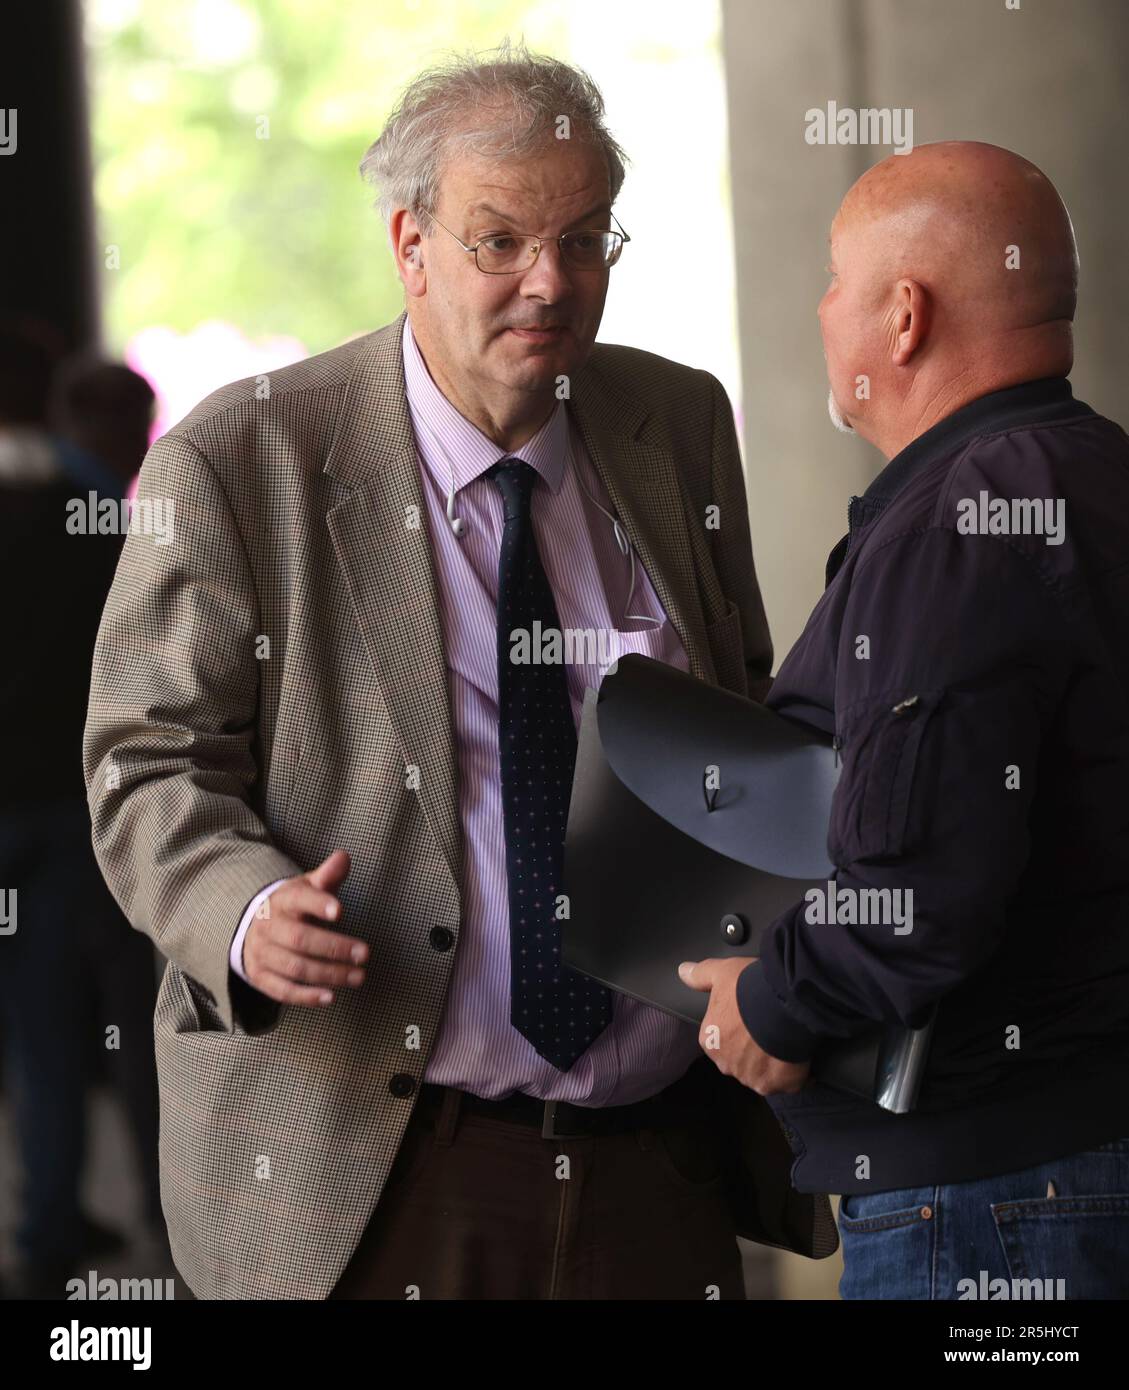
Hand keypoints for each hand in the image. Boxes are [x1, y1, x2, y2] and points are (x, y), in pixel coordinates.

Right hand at [243, 849, 366, 1005]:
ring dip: (328, 975)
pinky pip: (282, 991)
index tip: (341, 911)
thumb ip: (328, 876)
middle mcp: (269, 926)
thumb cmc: (293, 906)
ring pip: (295, 967)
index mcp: (282, 900)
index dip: (319, 904)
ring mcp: (262, 953)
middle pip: (300, 939)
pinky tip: (330, 996)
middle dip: (334, 947)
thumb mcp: (307, 887)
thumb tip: (344, 857)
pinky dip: (306, 996)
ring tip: (359, 977)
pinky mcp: (260, 977)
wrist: (254, 926)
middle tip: (365, 953)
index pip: (299, 899)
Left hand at [678, 957, 810, 1095]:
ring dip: (772, 1060)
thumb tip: (683, 971)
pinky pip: (785, 1081)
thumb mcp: (721, 973)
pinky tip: (797, 1053)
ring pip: (762, 1071)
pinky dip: (792, 1072)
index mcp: (709, 1040)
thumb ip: (700, 974)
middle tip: (769, 1026)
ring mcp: (751, 1078)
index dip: (738, 1026)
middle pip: (740, 1058)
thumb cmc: (749, 989)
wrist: (785, 1005)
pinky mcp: (776, 1086)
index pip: (721, 1037)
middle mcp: (725, 1064)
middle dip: (753, 1047)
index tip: (751, 1015)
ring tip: (785, 1038)